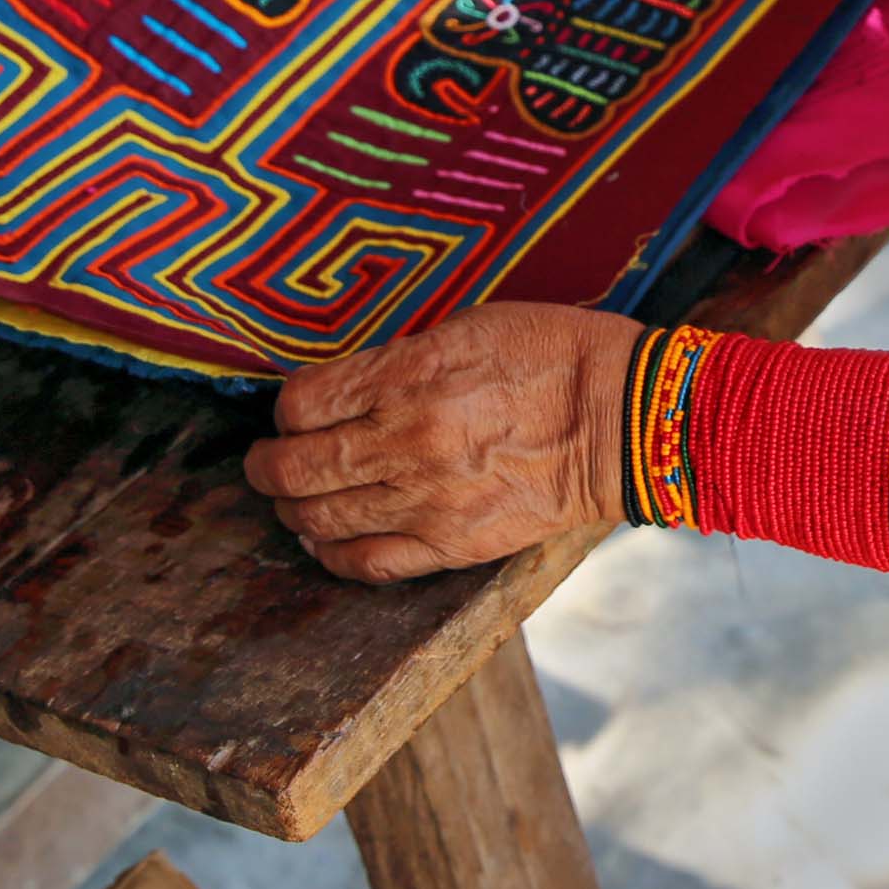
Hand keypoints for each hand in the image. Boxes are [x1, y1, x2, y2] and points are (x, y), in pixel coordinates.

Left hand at [244, 302, 638, 580]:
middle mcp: (407, 439)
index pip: (304, 402)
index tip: (294, 411)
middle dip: (267, 465)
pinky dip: (332, 553)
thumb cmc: (553, 356)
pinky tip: (322, 539)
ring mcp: (426, 498)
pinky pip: (367, 562)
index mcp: (409, 374)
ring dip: (291, 508)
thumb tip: (351, 385)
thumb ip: (401, 359)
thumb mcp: (468, 326)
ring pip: (320, 516)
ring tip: (289, 499)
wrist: (623, 420)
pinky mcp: (452, 544)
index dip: (286, 409)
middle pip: (296, 465)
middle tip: (264, 461)